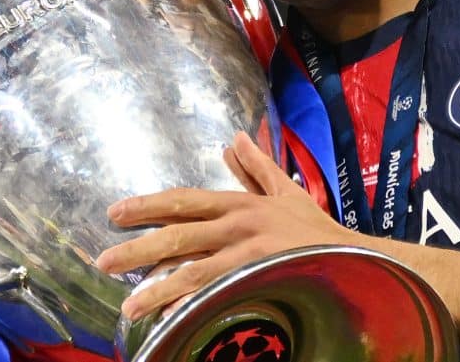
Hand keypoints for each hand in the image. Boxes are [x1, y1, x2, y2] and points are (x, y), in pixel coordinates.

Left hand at [96, 132, 352, 319]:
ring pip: (195, 271)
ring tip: (128, 308)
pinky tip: (172, 320)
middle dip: (137, 249)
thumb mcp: (286, 190)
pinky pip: (221, 296)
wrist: (356, 260)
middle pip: (179, 236)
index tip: (115, 213)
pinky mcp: (262, 281)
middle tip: (103, 262)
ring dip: (157, 289)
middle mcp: (240, 226)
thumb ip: (255, 167)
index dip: (148, 206)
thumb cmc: (316, 230)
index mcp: (240, 203)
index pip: (184, 201)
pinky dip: (195, 308)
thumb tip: (232, 139)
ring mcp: (250, 256)